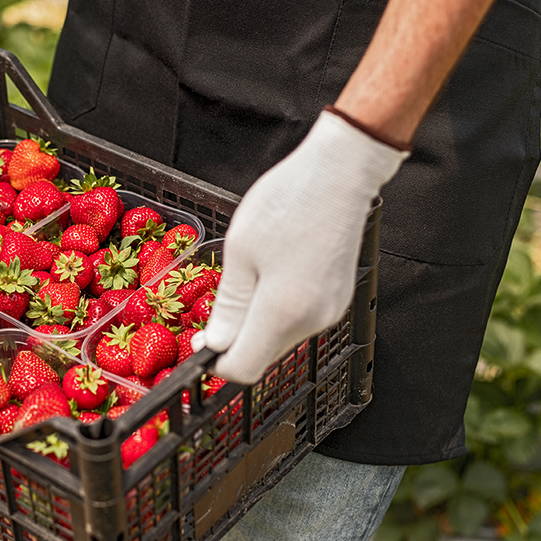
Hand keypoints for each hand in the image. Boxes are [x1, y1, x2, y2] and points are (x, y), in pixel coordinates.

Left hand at [193, 109, 408, 383]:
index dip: (216, 362)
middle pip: (262, 355)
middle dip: (234, 340)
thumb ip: (228, 307)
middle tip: (215, 305)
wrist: (341, 173)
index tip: (200, 341)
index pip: (243, 368)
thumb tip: (215, 344)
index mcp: (282, 313)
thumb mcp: (240, 253)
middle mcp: (311, 321)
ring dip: (255, 322)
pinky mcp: (337, 299)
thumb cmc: (288, 202)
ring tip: (247, 277)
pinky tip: (270, 275)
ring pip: (279, 337)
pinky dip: (276, 309)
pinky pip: (298, 319)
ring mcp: (330, 311)